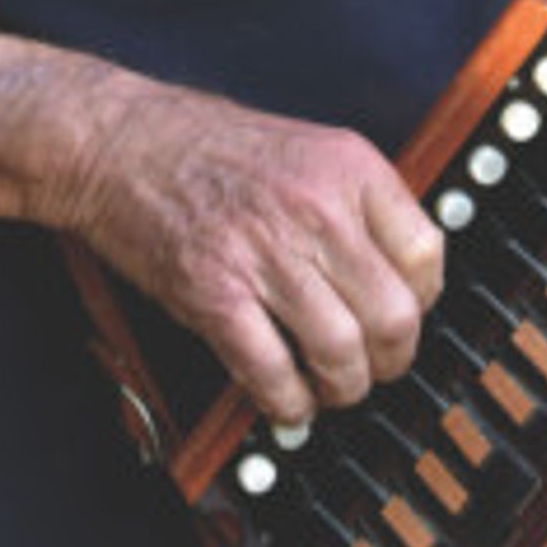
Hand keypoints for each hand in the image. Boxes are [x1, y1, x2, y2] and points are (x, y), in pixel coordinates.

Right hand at [51, 74, 445, 423]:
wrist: (120, 143)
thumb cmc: (207, 146)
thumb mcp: (307, 148)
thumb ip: (356, 202)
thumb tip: (400, 270)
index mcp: (348, 166)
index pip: (426, 255)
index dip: (423, 300)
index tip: (408, 313)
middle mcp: (316, 208)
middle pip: (394, 315)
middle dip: (391, 359)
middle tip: (375, 366)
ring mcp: (264, 254)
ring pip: (341, 353)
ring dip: (342, 388)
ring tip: (330, 386)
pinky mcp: (214, 295)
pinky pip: (273, 374)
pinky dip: (287, 403)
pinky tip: (286, 399)